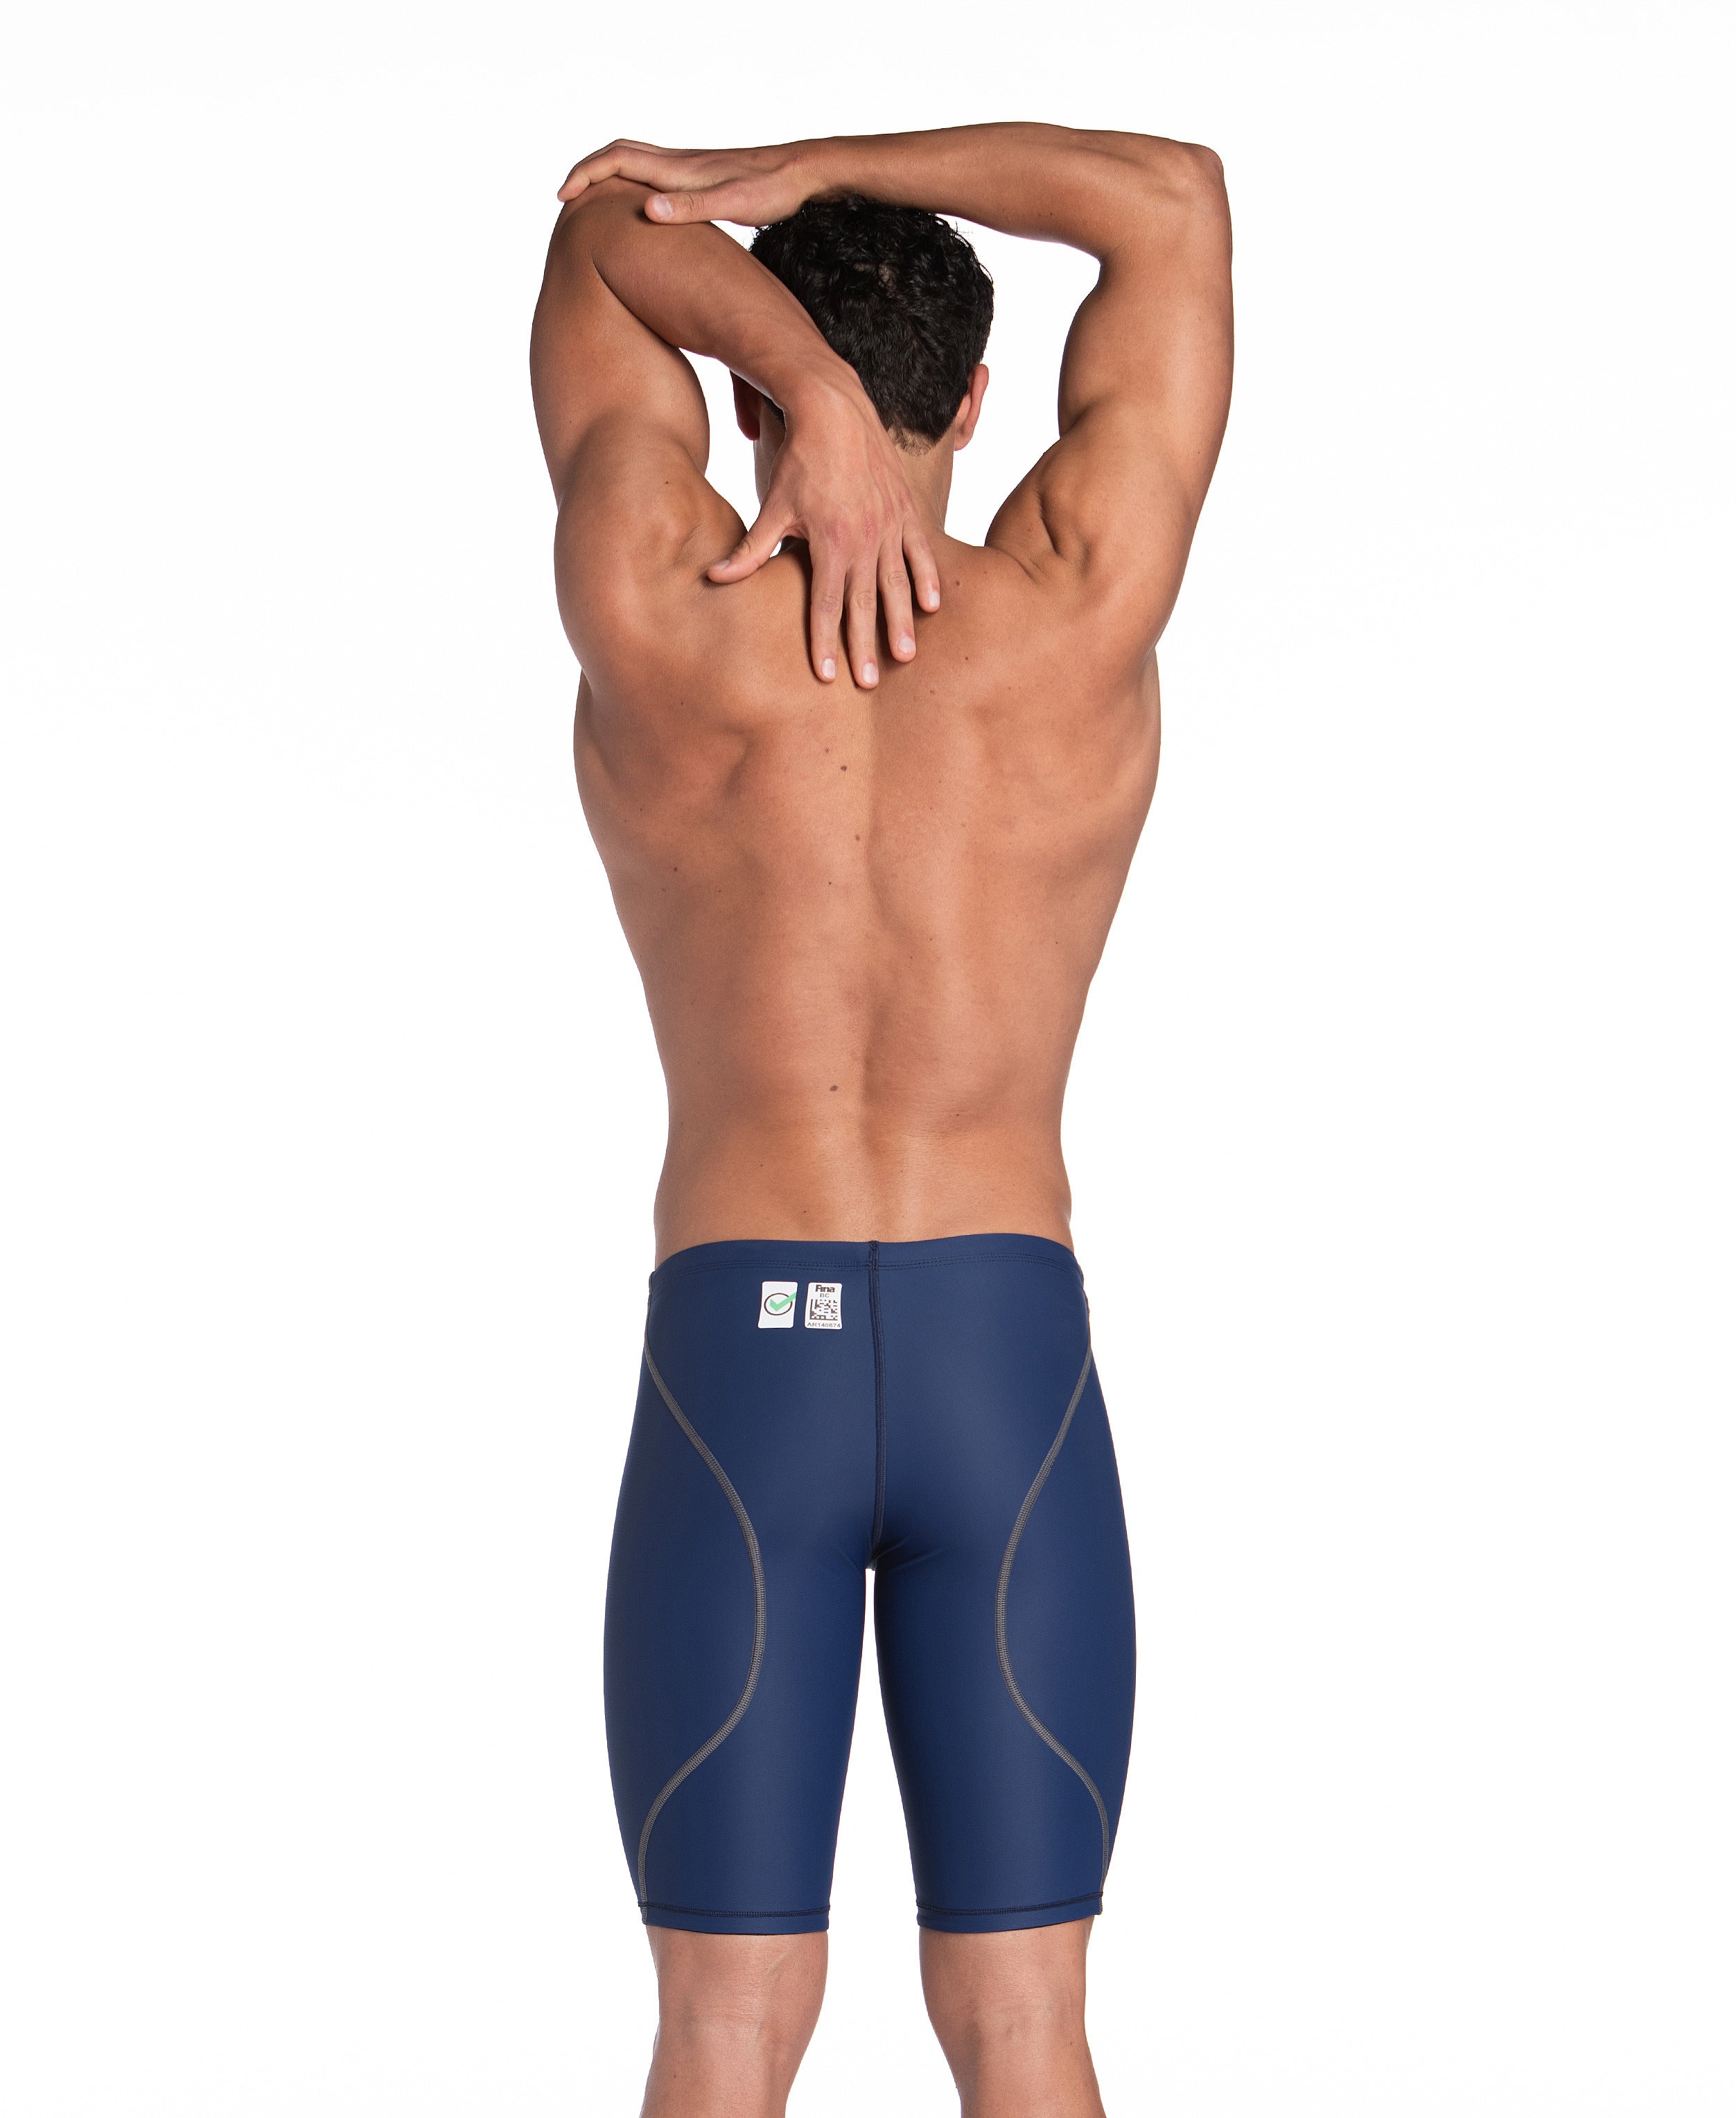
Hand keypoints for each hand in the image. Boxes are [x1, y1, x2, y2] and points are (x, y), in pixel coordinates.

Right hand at [557, 138, 820, 228]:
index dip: (585, 176)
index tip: (562, 197)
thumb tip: (646, 210)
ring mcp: (689, 167)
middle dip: (587, 172)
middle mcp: (679, 162)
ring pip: (634, 159)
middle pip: (618, 153)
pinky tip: (637, 204)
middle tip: (565, 196)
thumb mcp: (731, 205)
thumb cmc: (770, 191)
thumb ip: (688, 208)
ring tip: (590, 200)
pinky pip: (653, 171)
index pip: (616, 160)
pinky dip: (630, 180)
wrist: (801, 173)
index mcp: (678, 169)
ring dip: (606, 173)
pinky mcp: (700, 175)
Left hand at [716, 374, 939, 687]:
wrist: (835, 409)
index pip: (826, 604)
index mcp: (829, 542)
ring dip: (901, 622)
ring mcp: (889, 525)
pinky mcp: (905, 510)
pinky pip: (920, 552)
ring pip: (897, 584)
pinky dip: (927, 578)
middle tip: (867, 683)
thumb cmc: (799, 460)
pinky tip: (932, 607)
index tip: (827, 676)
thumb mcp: (773, 505)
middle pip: (863, 604)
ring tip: (904, 655)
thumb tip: (715, 578)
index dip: (825, 642)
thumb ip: (751, 549)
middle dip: (865, 646)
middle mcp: (864, 539)